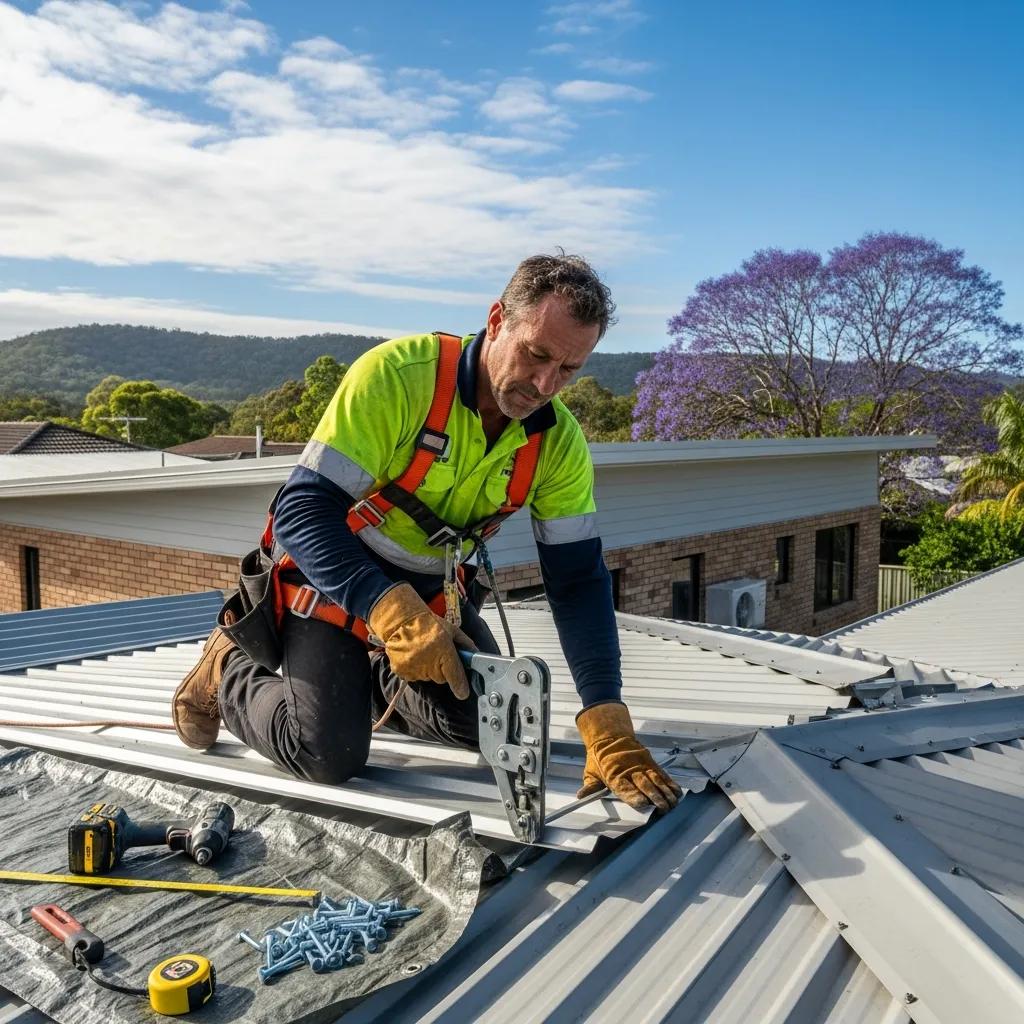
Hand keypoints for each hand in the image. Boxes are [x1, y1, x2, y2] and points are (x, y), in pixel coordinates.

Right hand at [368, 583, 473, 698]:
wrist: (401, 620)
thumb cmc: (427, 623)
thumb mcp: (451, 630)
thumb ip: (466, 644)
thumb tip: (476, 655)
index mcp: (444, 650)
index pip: (455, 676)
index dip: (460, 686)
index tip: (463, 693)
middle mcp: (429, 662)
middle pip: (441, 678)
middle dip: (441, 669)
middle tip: (436, 654)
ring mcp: (414, 668)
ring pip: (427, 678)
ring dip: (427, 669)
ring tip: (423, 652)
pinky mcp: (402, 671)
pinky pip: (414, 677)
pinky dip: (414, 669)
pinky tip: (413, 655)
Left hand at [575, 701, 682, 810]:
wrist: (609, 735)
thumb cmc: (600, 757)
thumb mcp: (591, 771)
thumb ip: (590, 787)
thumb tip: (580, 796)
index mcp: (614, 775)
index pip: (625, 788)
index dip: (635, 796)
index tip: (643, 803)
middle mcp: (630, 770)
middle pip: (644, 785)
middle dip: (655, 797)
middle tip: (662, 809)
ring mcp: (642, 765)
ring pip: (656, 780)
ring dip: (665, 792)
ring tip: (672, 804)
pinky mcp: (650, 762)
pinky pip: (662, 774)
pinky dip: (670, 783)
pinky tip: (676, 792)